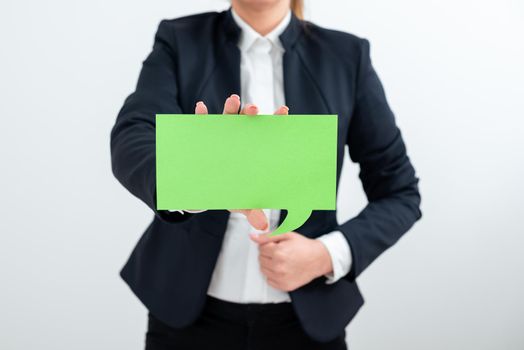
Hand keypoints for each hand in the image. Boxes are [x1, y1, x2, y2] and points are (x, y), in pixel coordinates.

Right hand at [193, 94, 288, 230]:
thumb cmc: (230, 189)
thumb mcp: (241, 200)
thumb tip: (264, 227)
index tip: (284, 111)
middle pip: (247, 120)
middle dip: (251, 112)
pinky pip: (201, 124)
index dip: (276, 122)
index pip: (267, 132)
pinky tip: (201, 108)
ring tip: (233, 100)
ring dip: (230, 108)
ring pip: (226, 117)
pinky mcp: (202, 136)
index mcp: (253, 148)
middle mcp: (239, 136)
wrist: (206, 188)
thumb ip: (253, 210)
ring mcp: (220, 134)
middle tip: (254, 109)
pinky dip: (201, 116)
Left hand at [250, 231, 333, 291]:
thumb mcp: (286, 235)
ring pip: (263, 270)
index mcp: (278, 252)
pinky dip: (273, 275)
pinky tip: (283, 269)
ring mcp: (281, 278)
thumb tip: (253, 237)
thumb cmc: (304, 247)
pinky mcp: (284, 286)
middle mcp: (278, 267)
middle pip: (261, 259)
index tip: (277, 246)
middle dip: (268, 255)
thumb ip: (268, 236)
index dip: (269, 245)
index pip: (261, 248)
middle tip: (281, 253)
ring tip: (282, 261)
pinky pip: (269, 280)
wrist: (318, 259)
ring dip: (270, 265)